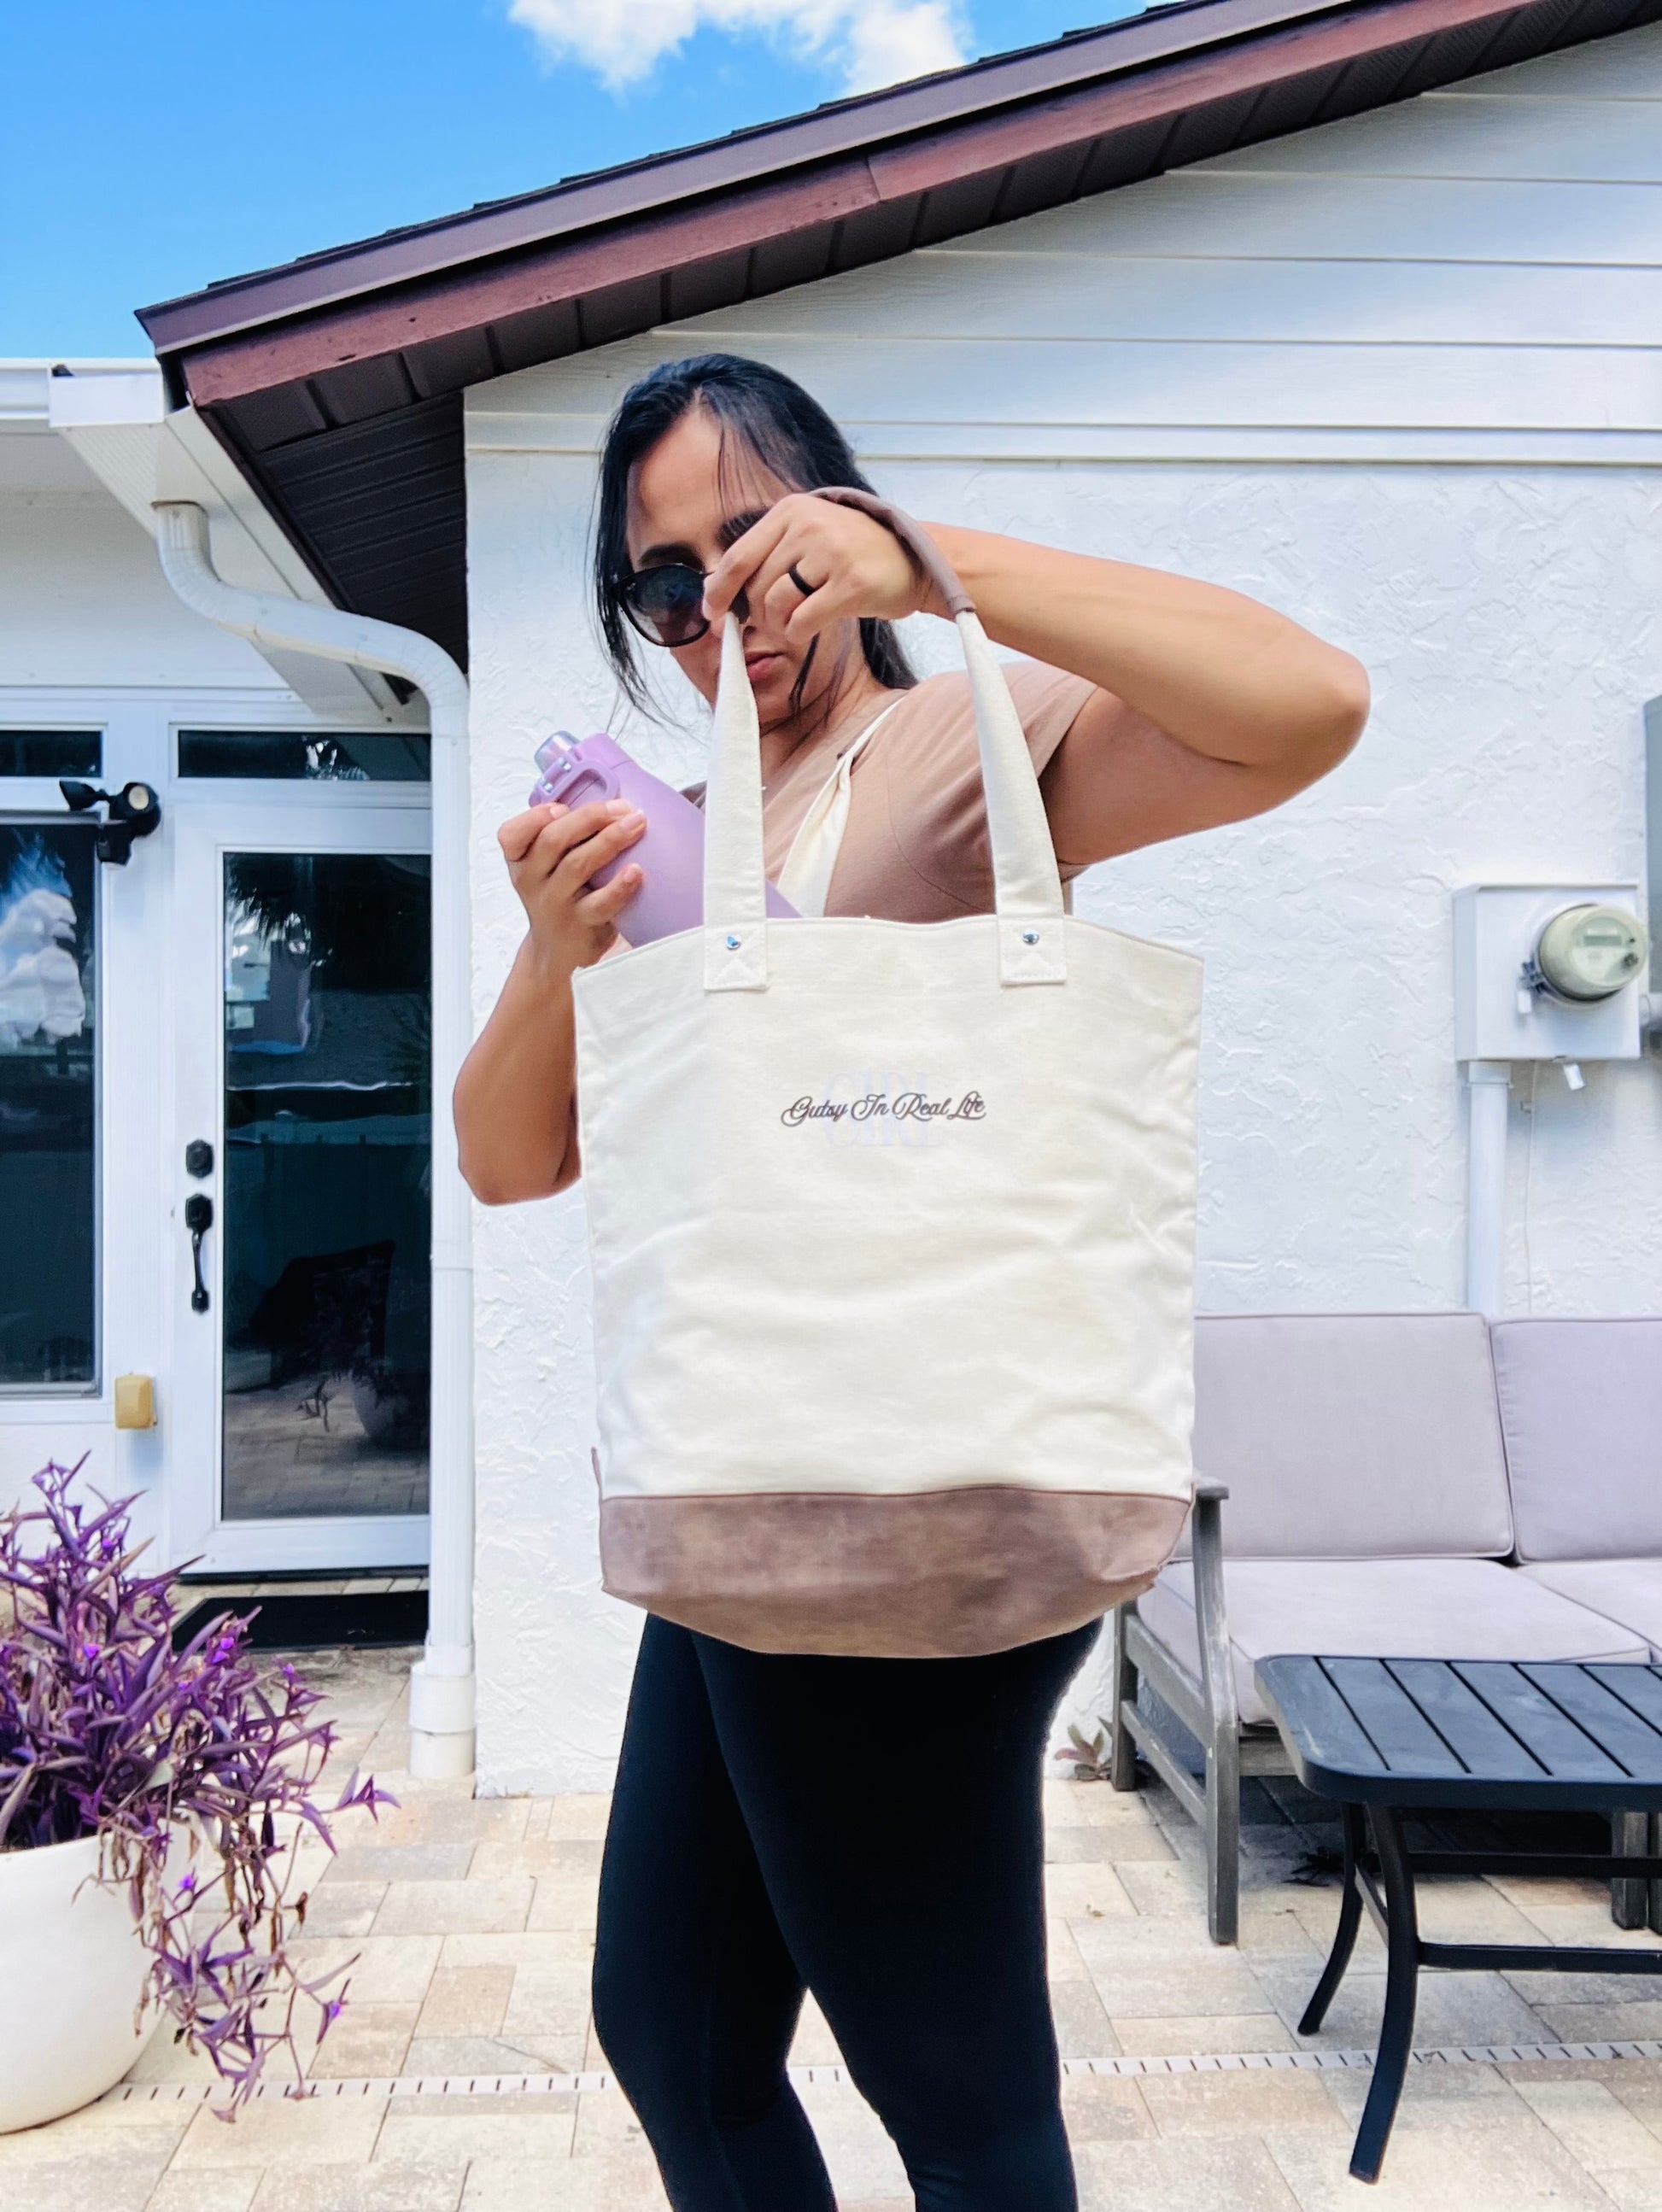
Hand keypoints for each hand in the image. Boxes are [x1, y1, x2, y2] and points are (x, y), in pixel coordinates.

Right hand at [497, 798, 645, 973]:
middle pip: (553, 840)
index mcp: (521, 860)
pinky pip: (601, 903)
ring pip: (577, 865)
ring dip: (609, 840)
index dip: (535, 817)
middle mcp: (532, 880)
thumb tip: (609, 799)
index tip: (561, 806)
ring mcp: (556, 903)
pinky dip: (619, 886)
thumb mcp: (545, 867)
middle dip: (588, 817)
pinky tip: (636, 871)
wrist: (557, 951)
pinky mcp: (581, 924)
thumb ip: (561, 835)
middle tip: (622, 807)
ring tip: (636, 824)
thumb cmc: (559, 896)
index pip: (511, 835)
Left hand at [701, 492, 936, 644]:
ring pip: (776, 605)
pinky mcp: (851, 583)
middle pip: (756, 586)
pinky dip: (798, 634)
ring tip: (795, 624)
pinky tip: (809, 630)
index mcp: (791, 510)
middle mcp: (809, 525)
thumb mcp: (809, 539)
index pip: (738, 555)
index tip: (711, 612)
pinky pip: (802, 622)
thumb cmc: (856, 555)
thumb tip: (713, 590)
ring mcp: (831, 552)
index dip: (718, 589)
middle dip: (757, 615)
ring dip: (779, 626)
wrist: (918, 560)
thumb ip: (766, 557)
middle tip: (775, 622)